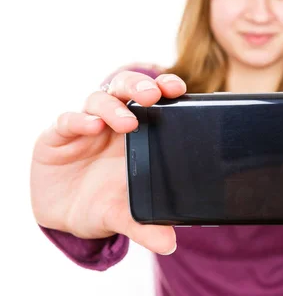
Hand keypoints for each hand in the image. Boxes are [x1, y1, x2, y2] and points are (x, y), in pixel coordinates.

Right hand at [30, 70, 185, 254]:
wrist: (64, 217)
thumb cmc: (103, 203)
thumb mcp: (125, 214)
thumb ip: (146, 225)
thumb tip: (169, 245)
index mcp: (138, 130)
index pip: (153, 97)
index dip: (165, 87)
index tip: (178, 89)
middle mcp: (112, 121)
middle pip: (125, 87)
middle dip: (139, 85)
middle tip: (152, 95)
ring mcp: (85, 126)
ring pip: (98, 99)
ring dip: (113, 108)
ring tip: (127, 122)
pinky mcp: (57, 137)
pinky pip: (67, 121)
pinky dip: (79, 121)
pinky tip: (92, 127)